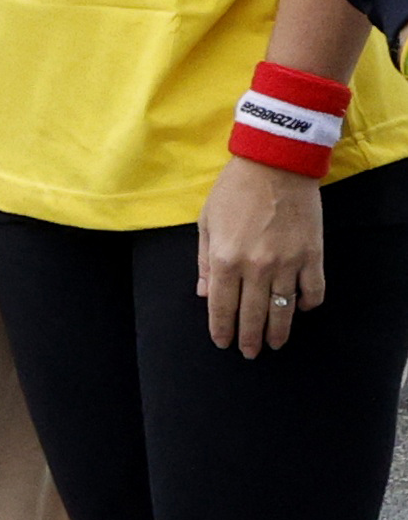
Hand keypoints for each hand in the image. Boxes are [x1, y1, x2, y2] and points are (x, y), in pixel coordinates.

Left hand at [200, 155, 330, 354]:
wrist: (275, 165)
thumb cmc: (234, 191)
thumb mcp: (207, 223)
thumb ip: (206, 262)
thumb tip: (205, 293)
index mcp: (226, 259)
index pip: (222, 306)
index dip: (222, 328)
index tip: (223, 344)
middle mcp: (256, 267)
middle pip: (253, 314)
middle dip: (250, 338)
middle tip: (250, 353)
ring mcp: (288, 263)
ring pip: (284, 309)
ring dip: (280, 331)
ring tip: (276, 344)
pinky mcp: (313, 255)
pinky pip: (313, 290)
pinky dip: (308, 304)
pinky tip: (302, 309)